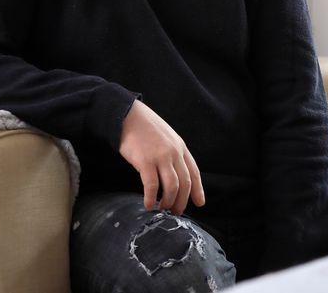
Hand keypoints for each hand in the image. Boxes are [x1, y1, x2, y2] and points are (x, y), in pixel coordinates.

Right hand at [118, 99, 204, 214]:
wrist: (128, 115)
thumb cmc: (145, 128)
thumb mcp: (167, 138)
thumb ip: (173, 153)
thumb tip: (175, 174)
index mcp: (181, 147)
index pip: (194, 172)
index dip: (198, 190)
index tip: (199, 203)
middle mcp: (174, 153)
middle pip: (184, 183)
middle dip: (181, 201)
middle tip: (176, 212)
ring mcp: (160, 157)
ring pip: (172, 186)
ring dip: (168, 201)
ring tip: (162, 209)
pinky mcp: (145, 161)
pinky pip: (151, 185)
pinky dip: (151, 198)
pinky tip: (148, 205)